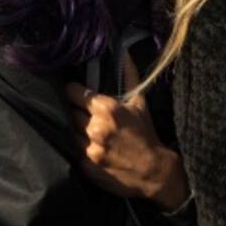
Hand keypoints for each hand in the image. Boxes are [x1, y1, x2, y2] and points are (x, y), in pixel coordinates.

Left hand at [64, 54, 188, 210]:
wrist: (154, 172)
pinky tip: (91, 146)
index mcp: (107, 109)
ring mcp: (89, 149)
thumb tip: (124, 53)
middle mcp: (95, 128)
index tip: (74, 92)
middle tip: (84, 113)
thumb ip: (129, 77)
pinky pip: (74, 151)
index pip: (73, 93)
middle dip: (76, 112)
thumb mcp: (139, 104)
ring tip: (87, 130)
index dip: (73, 91)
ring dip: (77, 130)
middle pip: (70, 112)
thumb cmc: (146, 134)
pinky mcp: (85, 166)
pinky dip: (80, 148)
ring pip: (70, 132)